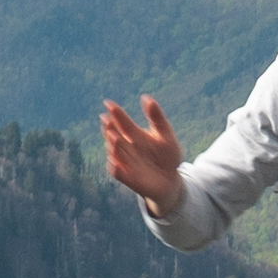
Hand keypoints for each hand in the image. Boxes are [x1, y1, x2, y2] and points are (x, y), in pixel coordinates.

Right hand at [99, 93, 183, 209]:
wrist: (171, 181)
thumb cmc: (168, 157)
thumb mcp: (165, 135)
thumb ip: (156, 117)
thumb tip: (146, 97)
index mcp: (134, 135)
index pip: (122, 122)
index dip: (116, 113)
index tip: (108, 103)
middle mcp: (126, 147)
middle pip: (114, 135)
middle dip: (110, 128)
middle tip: (107, 119)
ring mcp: (125, 162)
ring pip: (114, 152)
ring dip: (113, 145)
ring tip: (114, 136)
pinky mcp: (127, 177)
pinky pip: (117, 173)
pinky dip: (115, 168)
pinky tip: (115, 162)